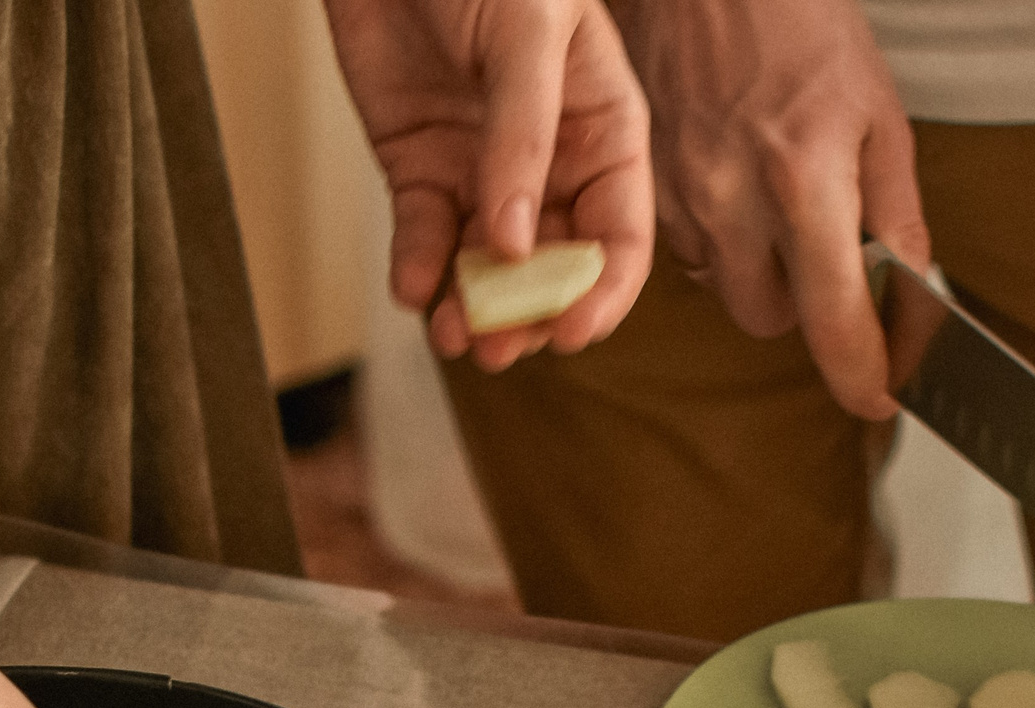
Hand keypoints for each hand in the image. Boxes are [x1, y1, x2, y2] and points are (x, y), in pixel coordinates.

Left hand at [326, 0, 652, 368]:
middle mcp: (552, 166)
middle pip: (553, 269)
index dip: (600, 293)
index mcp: (604, 133)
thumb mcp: (524, 34)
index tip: (567, 333)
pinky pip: (426, 240)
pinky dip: (419, 274)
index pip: (621, 236)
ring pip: (488, 269)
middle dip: (528, 316)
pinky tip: (413, 291)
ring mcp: (486, 175)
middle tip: (497, 346)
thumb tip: (512, 242)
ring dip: (473, 310)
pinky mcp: (422, 172)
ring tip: (454, 336)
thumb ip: (522, 136)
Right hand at [614, 0, 927, 419]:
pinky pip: (689, 250)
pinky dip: (718, 237)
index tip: (880, 395)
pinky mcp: (645, 188)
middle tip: (827, 257)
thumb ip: (897, 210)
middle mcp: (732, 199)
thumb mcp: (877, 108)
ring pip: (725, 289)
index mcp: (803, 180)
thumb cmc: (797, 22)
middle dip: (803, 306)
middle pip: (771, 320)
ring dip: (757, 271)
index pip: (834, 320)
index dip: (862, 374)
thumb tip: (912, 286)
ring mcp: (680, 196)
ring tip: (776, 204)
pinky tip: (734, 183)